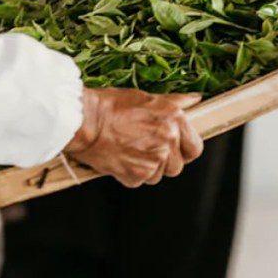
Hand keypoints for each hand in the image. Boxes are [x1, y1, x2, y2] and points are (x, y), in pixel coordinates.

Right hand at [65, 88, 203, 188]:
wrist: (83, 120)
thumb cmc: (109, 105)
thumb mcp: (145, 97)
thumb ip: (174, 102)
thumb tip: (194, 99)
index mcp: (174, 120)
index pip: (195, 147)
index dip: (184, 149)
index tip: (174, 147)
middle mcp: (168, 141)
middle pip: (177, 166)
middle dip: (165, 161)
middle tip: (147, 149)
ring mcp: (153, 160)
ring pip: (158, 175)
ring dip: (147, 167)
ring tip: (129, 150)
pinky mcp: (137, 176)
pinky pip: (140, 181)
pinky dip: (131, 173)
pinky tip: (120, 157)